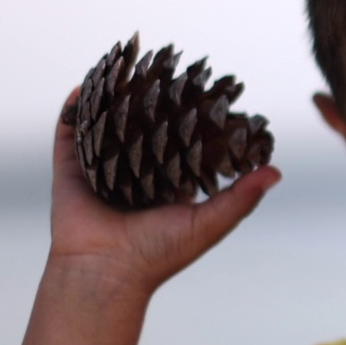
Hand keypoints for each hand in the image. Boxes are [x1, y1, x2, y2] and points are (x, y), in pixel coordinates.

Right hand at [47, 87, 281, 295]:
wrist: (104, 274)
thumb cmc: (158, 255)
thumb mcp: (208, 223)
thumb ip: (241, 197)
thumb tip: (276, 171)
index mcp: (166, 187)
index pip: (181, 145)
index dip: (190, 122)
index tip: (202, 94)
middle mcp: (134, 176)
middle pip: (142, 131)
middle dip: (150, 105)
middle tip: (164, 73)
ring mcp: (100, 172)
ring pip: (106, 127)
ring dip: (113, 101)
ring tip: (125, 70)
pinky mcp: (70, 173)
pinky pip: (70, 136)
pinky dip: (75, 111)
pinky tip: (86, 87)